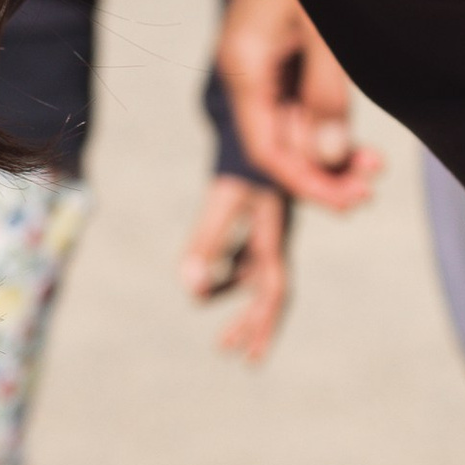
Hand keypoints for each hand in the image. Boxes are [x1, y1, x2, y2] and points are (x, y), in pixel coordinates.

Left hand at [180, 174, 293, 361]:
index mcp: (273, 236)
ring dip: (242, 299)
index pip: (270, 291)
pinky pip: (251, 248)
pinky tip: (217, 277)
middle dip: (253, 322)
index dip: (259, 325)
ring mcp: (269, 219)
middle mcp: (275, 231)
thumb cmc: (242, 156)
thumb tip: (189, 289)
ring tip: (220, 318)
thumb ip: (206, 243)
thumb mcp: (223, 202)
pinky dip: (234, 270)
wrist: (261, 110)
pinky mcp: (260, 206)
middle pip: (268, 288)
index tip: (242, 355)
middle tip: (234, 354)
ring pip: (259, 270)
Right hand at [213, 0, 380, 211]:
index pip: (266, 149)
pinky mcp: (284, 70)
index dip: (304, 182)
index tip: (345, 200)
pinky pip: (304, 115)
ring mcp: (265, 75)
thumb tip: (329, 156)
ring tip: (374, 170)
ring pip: (296, 135)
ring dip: (332, 158)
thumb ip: (326, 94)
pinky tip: (363, 151)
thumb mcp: (325, 32)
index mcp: (246, 69)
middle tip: (366, 193)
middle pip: (281, 148)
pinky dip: (331, 133)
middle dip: (323, 176)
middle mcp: (249, 78)